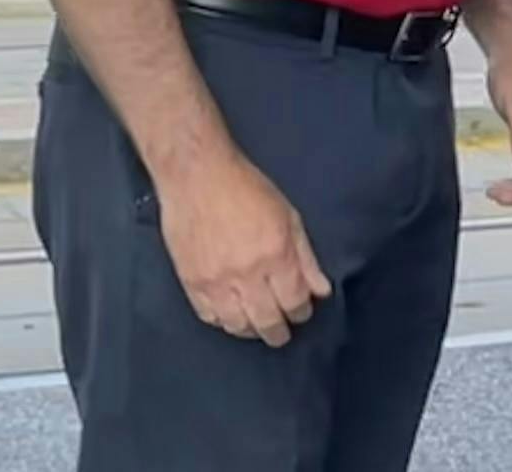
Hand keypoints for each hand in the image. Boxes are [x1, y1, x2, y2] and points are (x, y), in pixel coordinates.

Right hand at [152, 146, 330, 345]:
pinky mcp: (191, 282)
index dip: (301, 312)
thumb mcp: (289, 217)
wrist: (197, 178)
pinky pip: (209, 316)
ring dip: (251, 330)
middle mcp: (247, 273)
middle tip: (282, 333)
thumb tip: (320, 290)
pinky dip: (223, 321)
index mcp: (276, 255)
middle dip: (278, 331)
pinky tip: (231, 317)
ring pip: (237, 325)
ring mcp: (216, 281)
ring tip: (258, 326)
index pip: (294, 301)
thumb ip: (306, 258)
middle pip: (267, 320)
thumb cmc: (247, 189)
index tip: (302, 312)